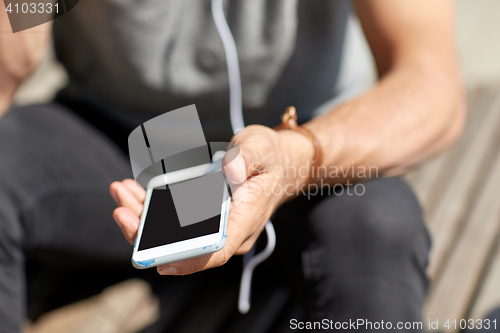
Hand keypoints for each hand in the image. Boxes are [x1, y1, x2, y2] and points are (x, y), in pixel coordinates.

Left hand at [110, 125, 313, 274]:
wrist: (278, 163)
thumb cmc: (271, 158)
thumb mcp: (262, 148)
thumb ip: (246, 158)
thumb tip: (228, 171)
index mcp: (244, 221)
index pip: (216, 251)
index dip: (187, 261)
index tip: (158, 261)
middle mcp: (227, 231)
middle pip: (183, 246)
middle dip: (146, 232)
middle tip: (122, 207)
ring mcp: (213, 226)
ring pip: (171, 234)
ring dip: (142, 216)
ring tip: (120, 190)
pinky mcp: (203, 216)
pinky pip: (172, 219)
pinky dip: (149, 206)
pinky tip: (133, 190)